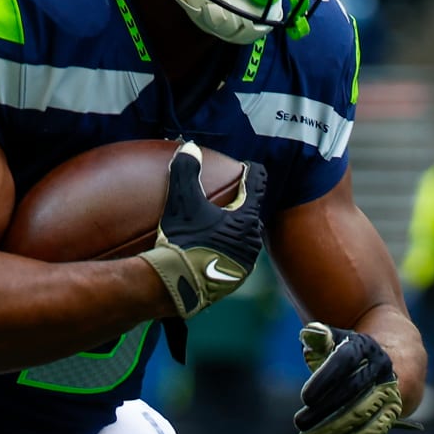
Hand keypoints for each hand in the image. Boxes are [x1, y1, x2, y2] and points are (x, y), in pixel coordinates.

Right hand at [139, 141, 265, 317]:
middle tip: (225, 195)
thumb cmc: (182, 242)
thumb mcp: (182, 202)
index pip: (257, 184)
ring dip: (232, 227)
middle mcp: (252, 241)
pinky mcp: (234, 281)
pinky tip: (208, 247)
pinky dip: (224, 247)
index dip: (251, 171)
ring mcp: (245, 263)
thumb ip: (186, 171)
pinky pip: (233, 256)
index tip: (244, 166)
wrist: (175, 286)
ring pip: (243, 236)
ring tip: (214, 223)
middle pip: (250, 212)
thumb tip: (189, 148)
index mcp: (247, 219)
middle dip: (239, 202)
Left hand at [294, 322, 402, 433]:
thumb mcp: (337, 340)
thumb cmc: (351, 353)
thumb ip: (320, 337)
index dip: (325, 379)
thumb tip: (309, 333)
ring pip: (362, 412)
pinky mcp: (393, 409)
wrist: (394, 361)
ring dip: (334, 429)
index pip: (345, 361)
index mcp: (364, 346)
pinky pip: (373, 427)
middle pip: (352, 390)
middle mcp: (381, 366)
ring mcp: (390, 389)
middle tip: (299, 423)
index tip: (304, 398)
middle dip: (324, 409)